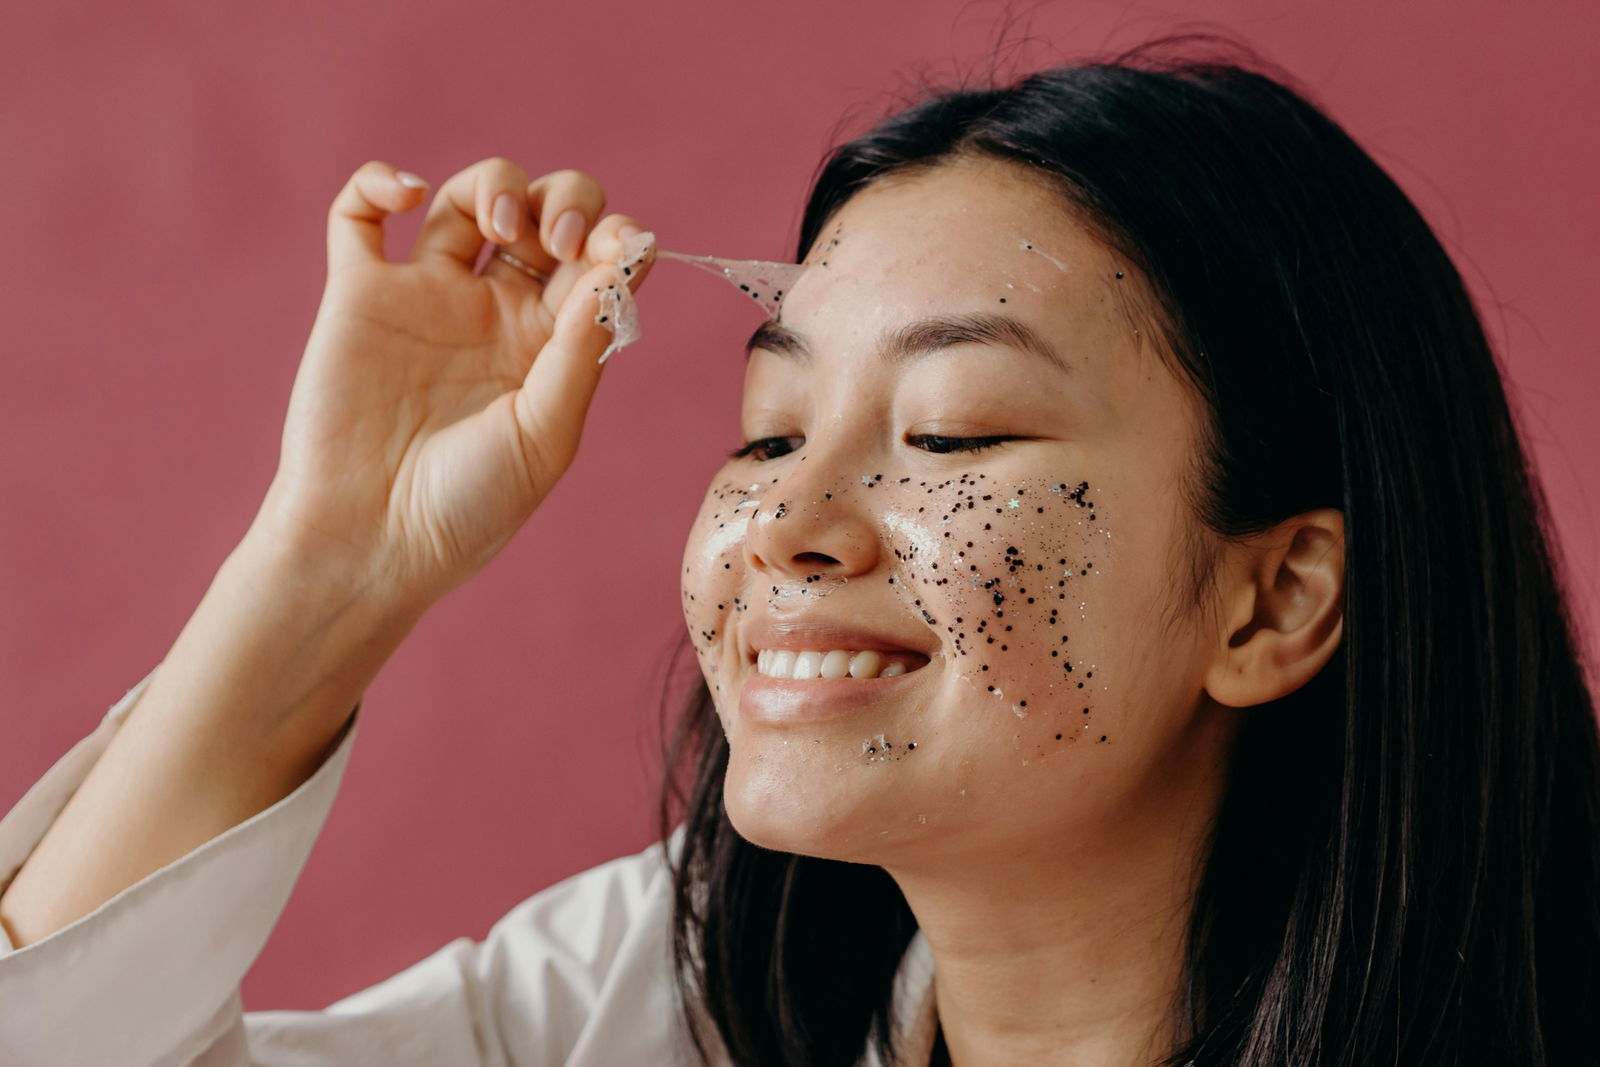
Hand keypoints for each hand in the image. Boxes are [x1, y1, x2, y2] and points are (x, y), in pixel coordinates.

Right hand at [248, 158, 653, 606]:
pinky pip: (360, 213)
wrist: (371, 543)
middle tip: (560, 239)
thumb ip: (580, 349)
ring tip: (499, 222)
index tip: (620, 249)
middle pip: (545, 216)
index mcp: (553, 347)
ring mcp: (427, 298)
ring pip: (467, 198)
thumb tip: (620, 267)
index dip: (616, 238)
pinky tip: (408, 195)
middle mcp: (496, 313)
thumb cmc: (468, 507)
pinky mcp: (359, 294)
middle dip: (566, 202)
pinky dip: (379, 183)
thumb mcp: (545, 434)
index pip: (598, 263)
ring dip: (495, 183)